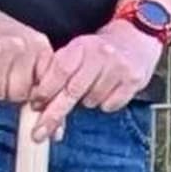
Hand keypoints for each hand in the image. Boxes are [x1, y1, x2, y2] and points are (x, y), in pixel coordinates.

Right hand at [0, 1, 50, 107]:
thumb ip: (41, 74)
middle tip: (3, 82)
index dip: (38, 99)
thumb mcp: (31, 47)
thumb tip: (48, 117)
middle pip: (19, 94)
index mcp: (39, 45)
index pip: (47, 85)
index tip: (32, 103)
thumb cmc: (2, 37)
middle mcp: (20, 46)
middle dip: (10, 94)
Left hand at [31, 16, 161, 138]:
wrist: (135, 39)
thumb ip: (57, 73)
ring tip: (91, 88)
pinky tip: (107, 90)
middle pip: (72, 91)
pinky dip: (104, 103)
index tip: (35, 105)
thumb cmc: (97, 51)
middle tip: (40, 132)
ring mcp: (118, 67)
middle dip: (54, 114)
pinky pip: (110, 105)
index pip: (59, 71)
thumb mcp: (76, 51)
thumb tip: (37, 106)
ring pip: (91, 101)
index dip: (45, 91)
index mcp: (81, 45)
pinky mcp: (133, 81)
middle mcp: (101, 54)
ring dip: (86, 102)